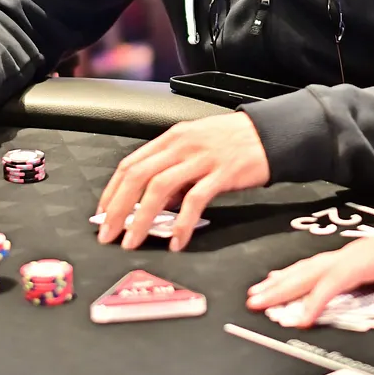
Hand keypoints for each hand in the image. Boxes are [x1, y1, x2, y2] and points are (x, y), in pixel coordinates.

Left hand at [96, 113, 269, 249]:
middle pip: (138, 176)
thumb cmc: (234, 141)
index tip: (101, 214)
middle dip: (118, 208)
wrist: (272, 133)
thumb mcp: (197, 147)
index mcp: (172, 138)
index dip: (111, 191)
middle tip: (108, 234)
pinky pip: (195, 200)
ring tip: (133, 241)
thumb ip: (174, 169)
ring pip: (159, 188)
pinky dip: (182, 223)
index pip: (130, 164)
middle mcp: (182, 145)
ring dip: (141, 218)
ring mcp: (202, 158)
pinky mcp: (222, 173)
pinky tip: (176, 241)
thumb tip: (157, 203)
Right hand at [246, 205, 373, 326]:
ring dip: (282, 280)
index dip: (313, 302)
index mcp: (365, 259)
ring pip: (308, 267)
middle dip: (281, 288)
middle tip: (254, 302)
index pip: (332, 282)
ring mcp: (349, 253)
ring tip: (258, 292)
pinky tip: (283, 277)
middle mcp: (351, 254)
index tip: (297, 320)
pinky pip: (316, 264)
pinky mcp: (351, 254)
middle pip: (309, 272)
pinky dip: (296, 272)